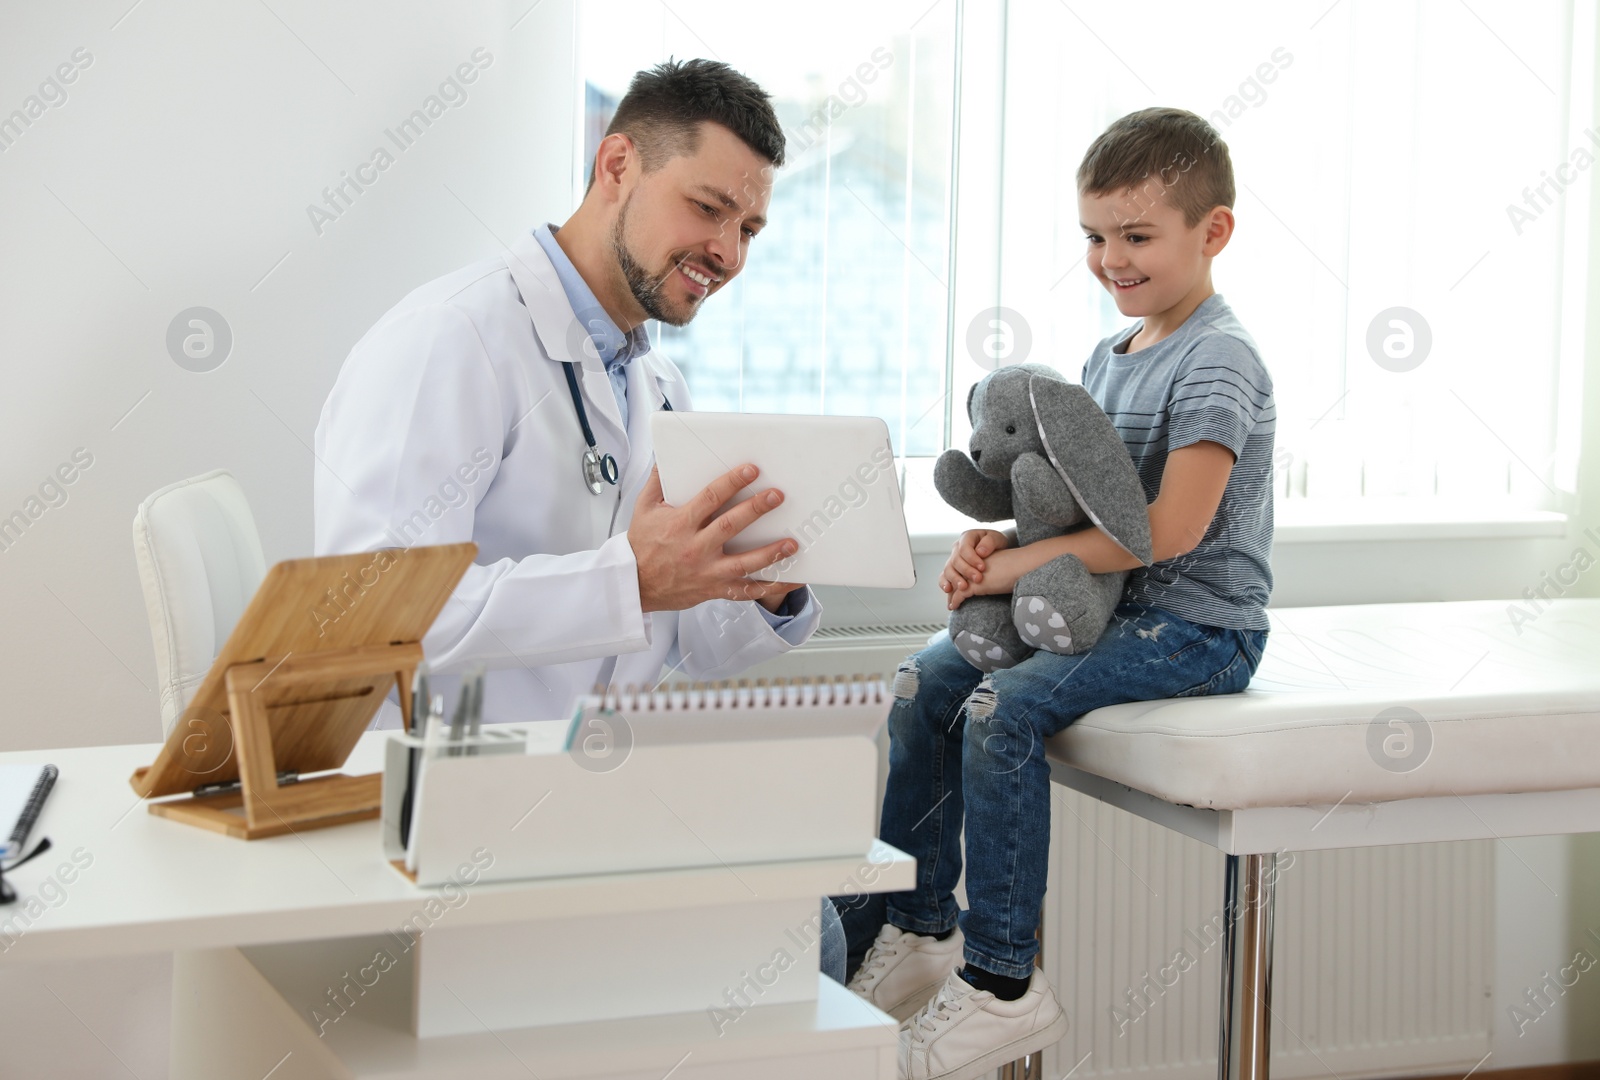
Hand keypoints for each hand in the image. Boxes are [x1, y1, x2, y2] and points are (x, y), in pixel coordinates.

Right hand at [629, 464, 797, 612]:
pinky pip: (747, 590)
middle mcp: (695, 548)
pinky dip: (770, 587)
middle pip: (730, 526)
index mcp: (680, 524)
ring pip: (744, 563)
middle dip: (755, 509)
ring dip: (770, 553)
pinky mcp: (714, 589)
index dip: (732, 482)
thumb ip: (657, 481)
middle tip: (777, 496)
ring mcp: (707, 571)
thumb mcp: (643, 508)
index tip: (751, 470)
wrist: (634, 584)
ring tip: (792, 542)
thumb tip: (665, 456)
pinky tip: (790, 580)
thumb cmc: (642, 544)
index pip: (710, 498)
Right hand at [939, 529, 1009, 609]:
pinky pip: (943, 576)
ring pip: (948, 569)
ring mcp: (953, 559)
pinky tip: (948, 590)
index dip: (972, 558)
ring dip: (955, 579)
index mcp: (967, 537)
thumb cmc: (996, 544)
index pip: (964, 548)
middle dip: (966, 571)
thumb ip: (990, 542)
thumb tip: (980, 552)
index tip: (982, 567)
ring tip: (964, 587)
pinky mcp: (952, 570)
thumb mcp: (997, 538)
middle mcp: (957, 548)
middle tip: (978, 579)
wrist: (995, 551)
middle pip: (956, 560)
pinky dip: (944, 583)